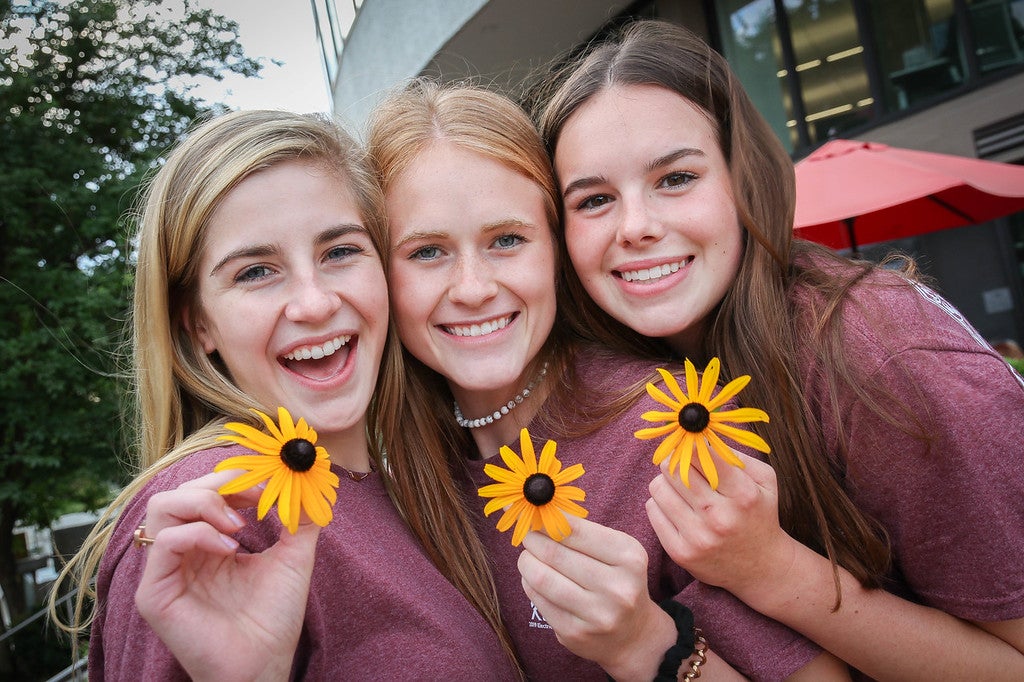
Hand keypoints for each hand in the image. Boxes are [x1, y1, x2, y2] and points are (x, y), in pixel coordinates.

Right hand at [134, 470, 319, 681]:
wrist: (265, 664)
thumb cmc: (274, 617)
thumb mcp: (294, 556)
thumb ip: (300, 518)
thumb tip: (307, 480)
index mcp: (207, 542)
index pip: (205, 490)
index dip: (235, 477)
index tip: (267, 481)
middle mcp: (182, 552)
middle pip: (180, 491)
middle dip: (220, 483)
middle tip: (254, 495)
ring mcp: (165, 571)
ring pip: (161, 507)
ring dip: (203, 502)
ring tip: (237, 523)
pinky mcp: (155, 593)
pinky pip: (165, 543)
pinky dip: (199, 534)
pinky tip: (230, 549)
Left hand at [517, 516, 674, 680]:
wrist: (633, 635)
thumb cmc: (619, 581)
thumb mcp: (616, 551)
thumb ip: (581, 531)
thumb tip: (537, 511)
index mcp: (629, 557)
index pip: (574, 530)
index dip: (546, 520)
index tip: (532, 514)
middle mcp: (617, 587)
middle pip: (554, 554)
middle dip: (533, 539)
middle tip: (527, 535)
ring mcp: (597, 614)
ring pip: (542, 578)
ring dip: (526, 562)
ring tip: (528, 557)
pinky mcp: (575, 634)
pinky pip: (539, 601)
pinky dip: (529, 585)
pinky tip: (534, 579)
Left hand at [646, 449, 797, 607]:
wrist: (761, 567)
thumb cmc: (759, 514)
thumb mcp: (764, 481)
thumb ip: (734, 455)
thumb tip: (699, 437)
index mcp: (743, 495)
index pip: (701, 456)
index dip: (691, 446)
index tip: (690, 446)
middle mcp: (720, 517)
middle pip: (673, 469)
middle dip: (675, 462)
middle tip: (683, 466)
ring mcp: (698, 537)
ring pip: (658, 488)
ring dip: (665, 482)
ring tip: (681, 489)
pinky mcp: (681, 553)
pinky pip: (652, 510)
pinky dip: (660, 503)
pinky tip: (677, 507)